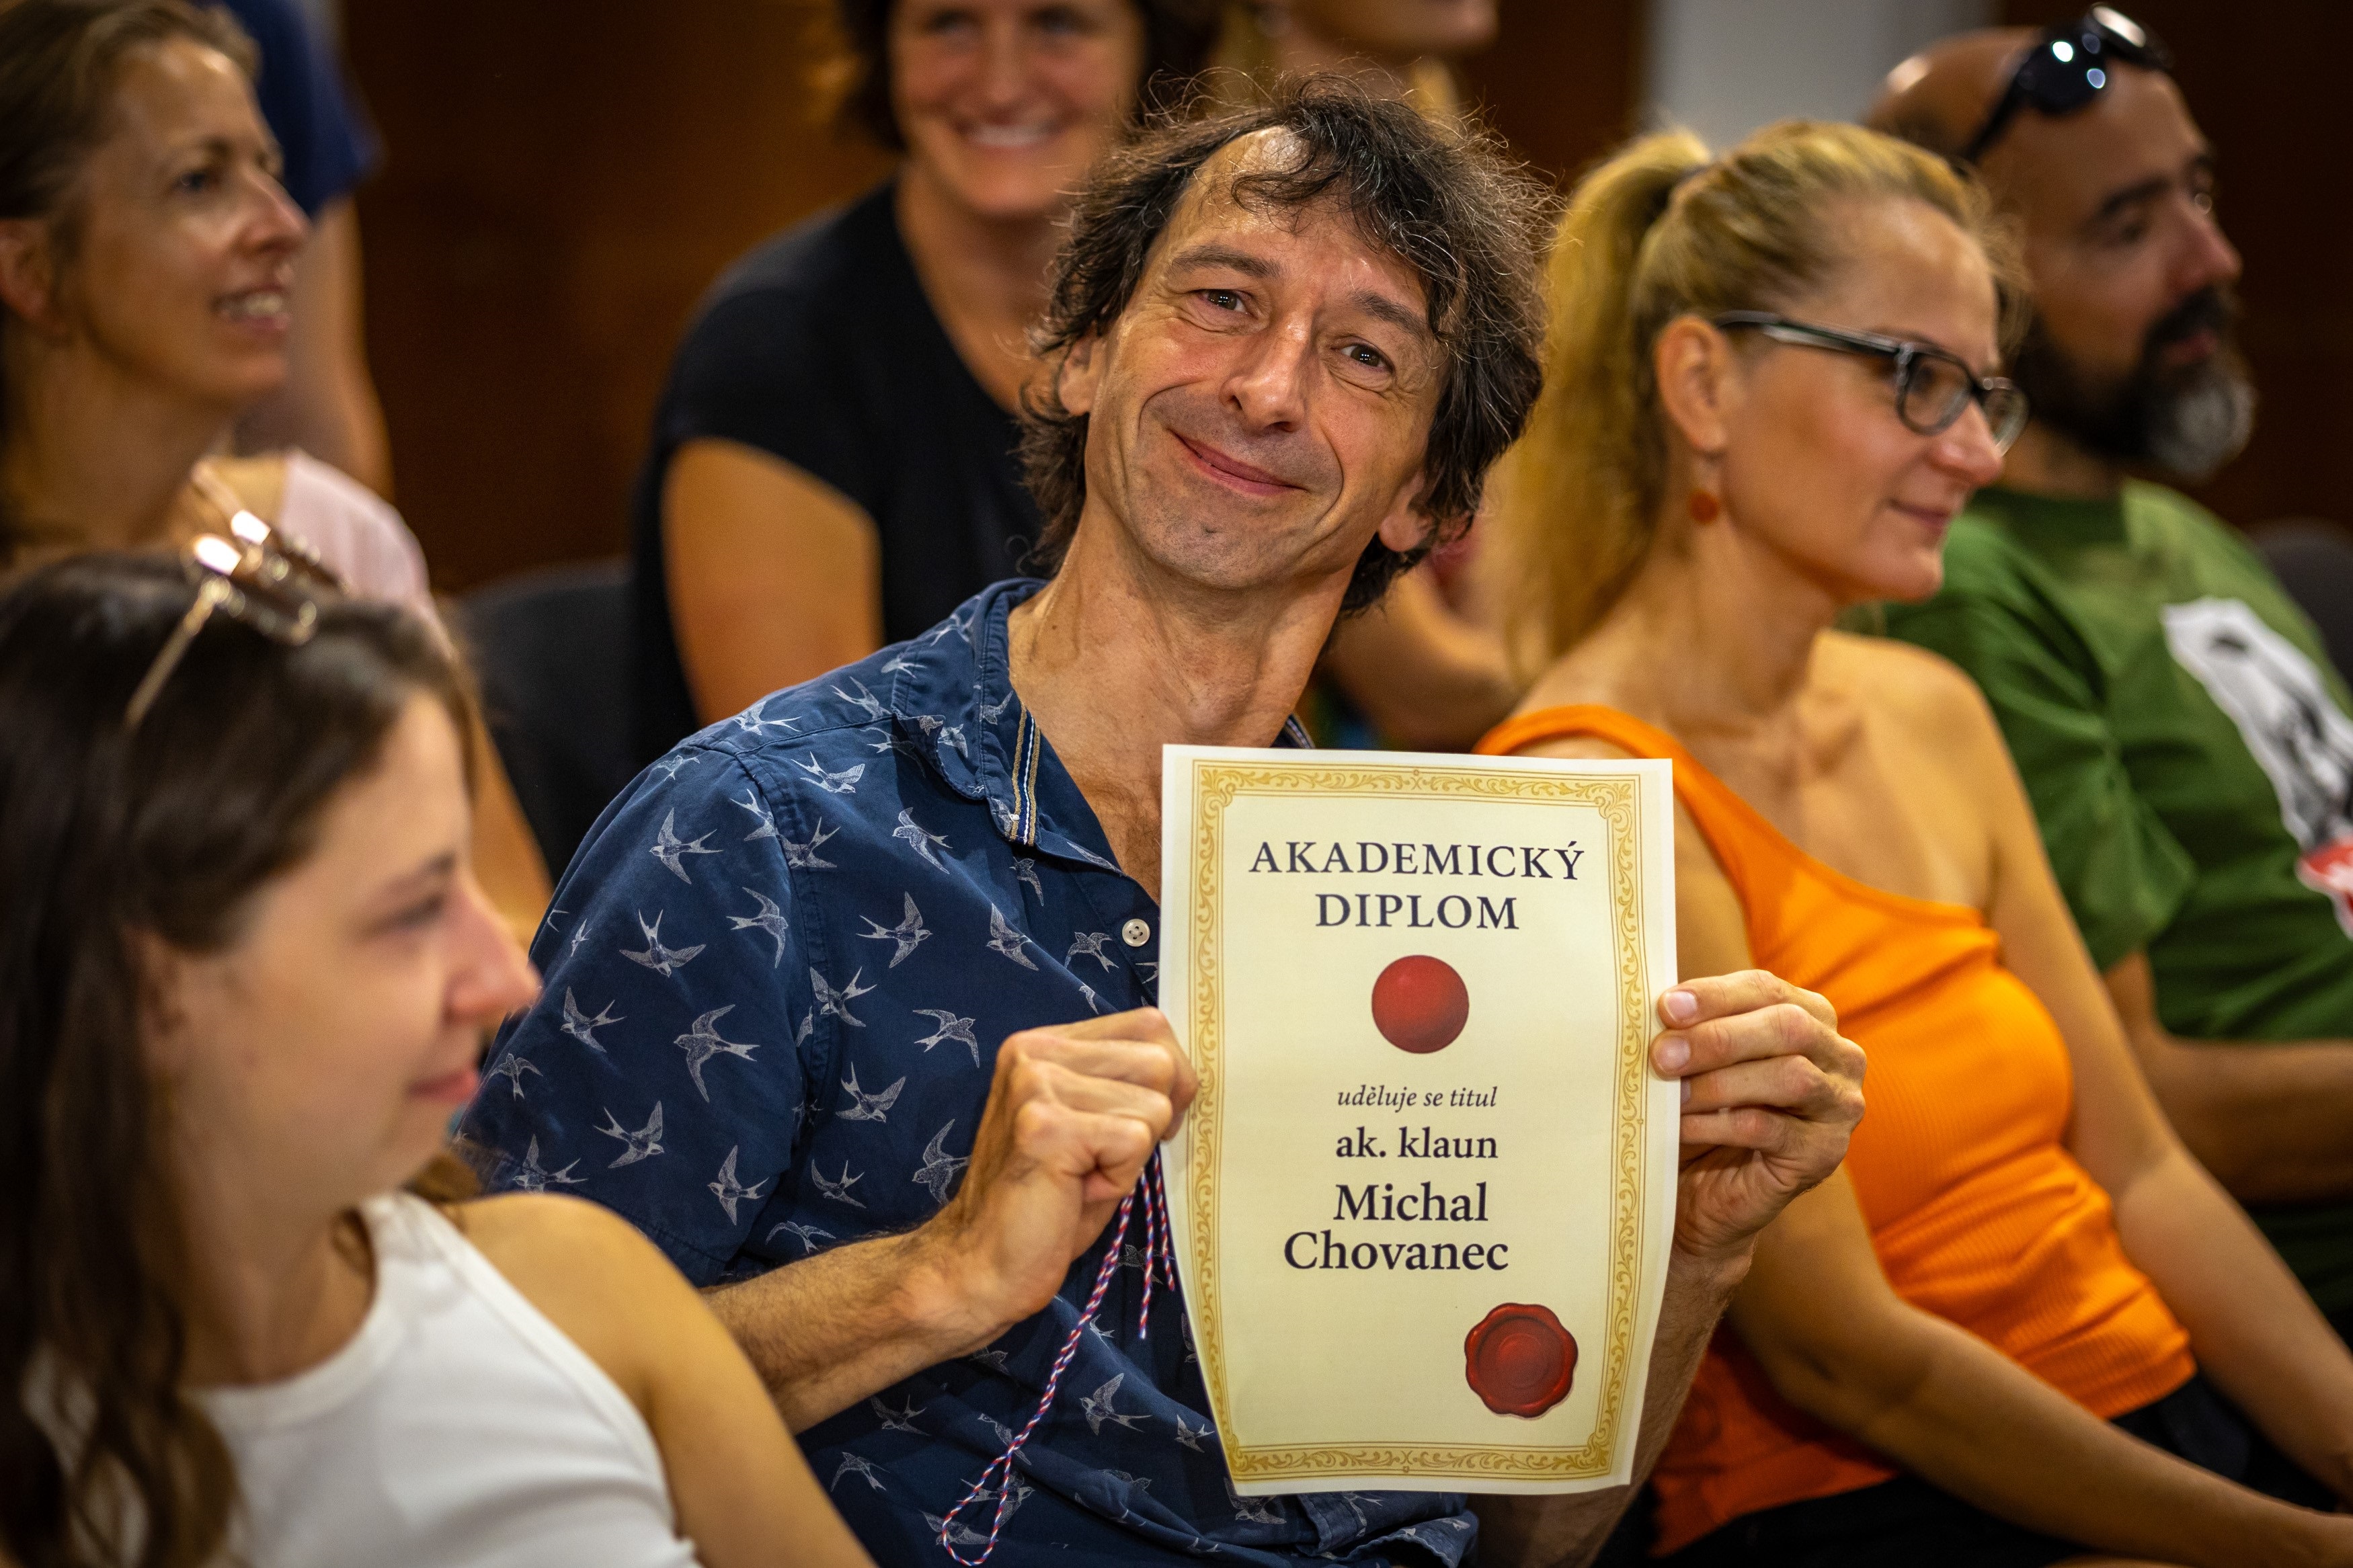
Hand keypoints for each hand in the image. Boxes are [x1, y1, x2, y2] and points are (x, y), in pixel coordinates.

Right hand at [910, 1007, 1195, 1351]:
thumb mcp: (1092, 1123)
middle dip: (1153, 1120)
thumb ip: (1125, 1084)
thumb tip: (1188, 1072)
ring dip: (1132, 1155)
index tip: (1139, 1124)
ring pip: (1154, 1103)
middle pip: (1159, 1060)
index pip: (1149, 1025)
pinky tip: (1077, 1191)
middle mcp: (1035, 1050)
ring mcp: (1036, 1083)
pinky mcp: (1046, 1125)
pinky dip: (1120, 1177)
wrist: (982, 1264)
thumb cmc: (1049, 1201)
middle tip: (1102, 1159)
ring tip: (1083, 1176)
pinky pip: (1135, 1139)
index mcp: (1045, 1043)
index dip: (1171, 1077)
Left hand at [1653, 970, 1863, 1275]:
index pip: (1767, 990)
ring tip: (1671, 1093)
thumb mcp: (1700, 1058)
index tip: (1666, 1007)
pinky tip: (1682, 1126)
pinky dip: (1719, 1125)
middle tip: (1662, 1054)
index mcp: (1810, 1016)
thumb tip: (1662, 1006)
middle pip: (1788, 1028)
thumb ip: (1693, 1026)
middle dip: (1719, 1038)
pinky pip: (1770, 1129)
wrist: (1705, 1189)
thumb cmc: (1702, 1108)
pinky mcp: (1822, 1154)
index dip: (1715, 995)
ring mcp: (1839, 1107)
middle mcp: (1838, 1057)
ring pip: (1790, 1077)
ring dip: (1719, 1083)